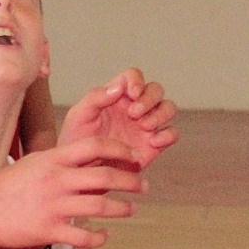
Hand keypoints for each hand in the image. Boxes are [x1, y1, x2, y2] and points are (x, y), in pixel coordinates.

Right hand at [0, 133, 142, 248]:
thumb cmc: (6, 186)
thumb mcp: (33, 164)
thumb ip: (60, 160)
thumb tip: (87, 154)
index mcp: (52, 159)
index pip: (94, 146)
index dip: (119, 151)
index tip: (133, 158)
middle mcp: (55, 180)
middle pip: (104, 176)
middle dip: (130, 181)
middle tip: (143, 186)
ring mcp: (52, 206)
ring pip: (100, 206)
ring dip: (121, 208)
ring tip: (131, 209)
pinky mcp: (47, 230)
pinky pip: (82, 236)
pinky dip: (99, 237)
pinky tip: (105, 235)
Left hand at [56, 69, 179, 173]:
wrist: (82, 171)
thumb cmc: (77, 140)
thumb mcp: (79, 115)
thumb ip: (95, 97)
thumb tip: (119, 86)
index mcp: (117, 95)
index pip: (133, 76)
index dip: (137, 81)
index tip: (132, 94)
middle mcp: (135, 106)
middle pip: (155, 89)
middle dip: (149, 98)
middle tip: (134, 114)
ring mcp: (147, 125)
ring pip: (168, 108)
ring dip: (160, 114)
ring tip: (144, 127)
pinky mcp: (154, 144)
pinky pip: (171, 133)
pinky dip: (168, 135)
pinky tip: (153, 142)